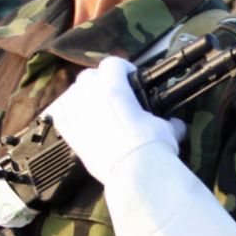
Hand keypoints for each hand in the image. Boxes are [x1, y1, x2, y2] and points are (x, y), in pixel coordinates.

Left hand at [44, 56, 185, 182]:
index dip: (123, 68)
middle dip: (100, 81)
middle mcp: (90, 97)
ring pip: (72, 93)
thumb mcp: (167, 127)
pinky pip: (60, 115)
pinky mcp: (70, 135)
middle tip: (114, 94)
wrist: (135, 173)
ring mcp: (76, 116)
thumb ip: (168, 121)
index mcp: (114, 88)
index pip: (112, 63)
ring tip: (96, 108)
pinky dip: (68, 113)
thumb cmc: (152, 145)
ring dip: (83, 96)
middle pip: (88, 76)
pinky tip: (79, 120)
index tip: (131, 78)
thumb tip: (175, 124)